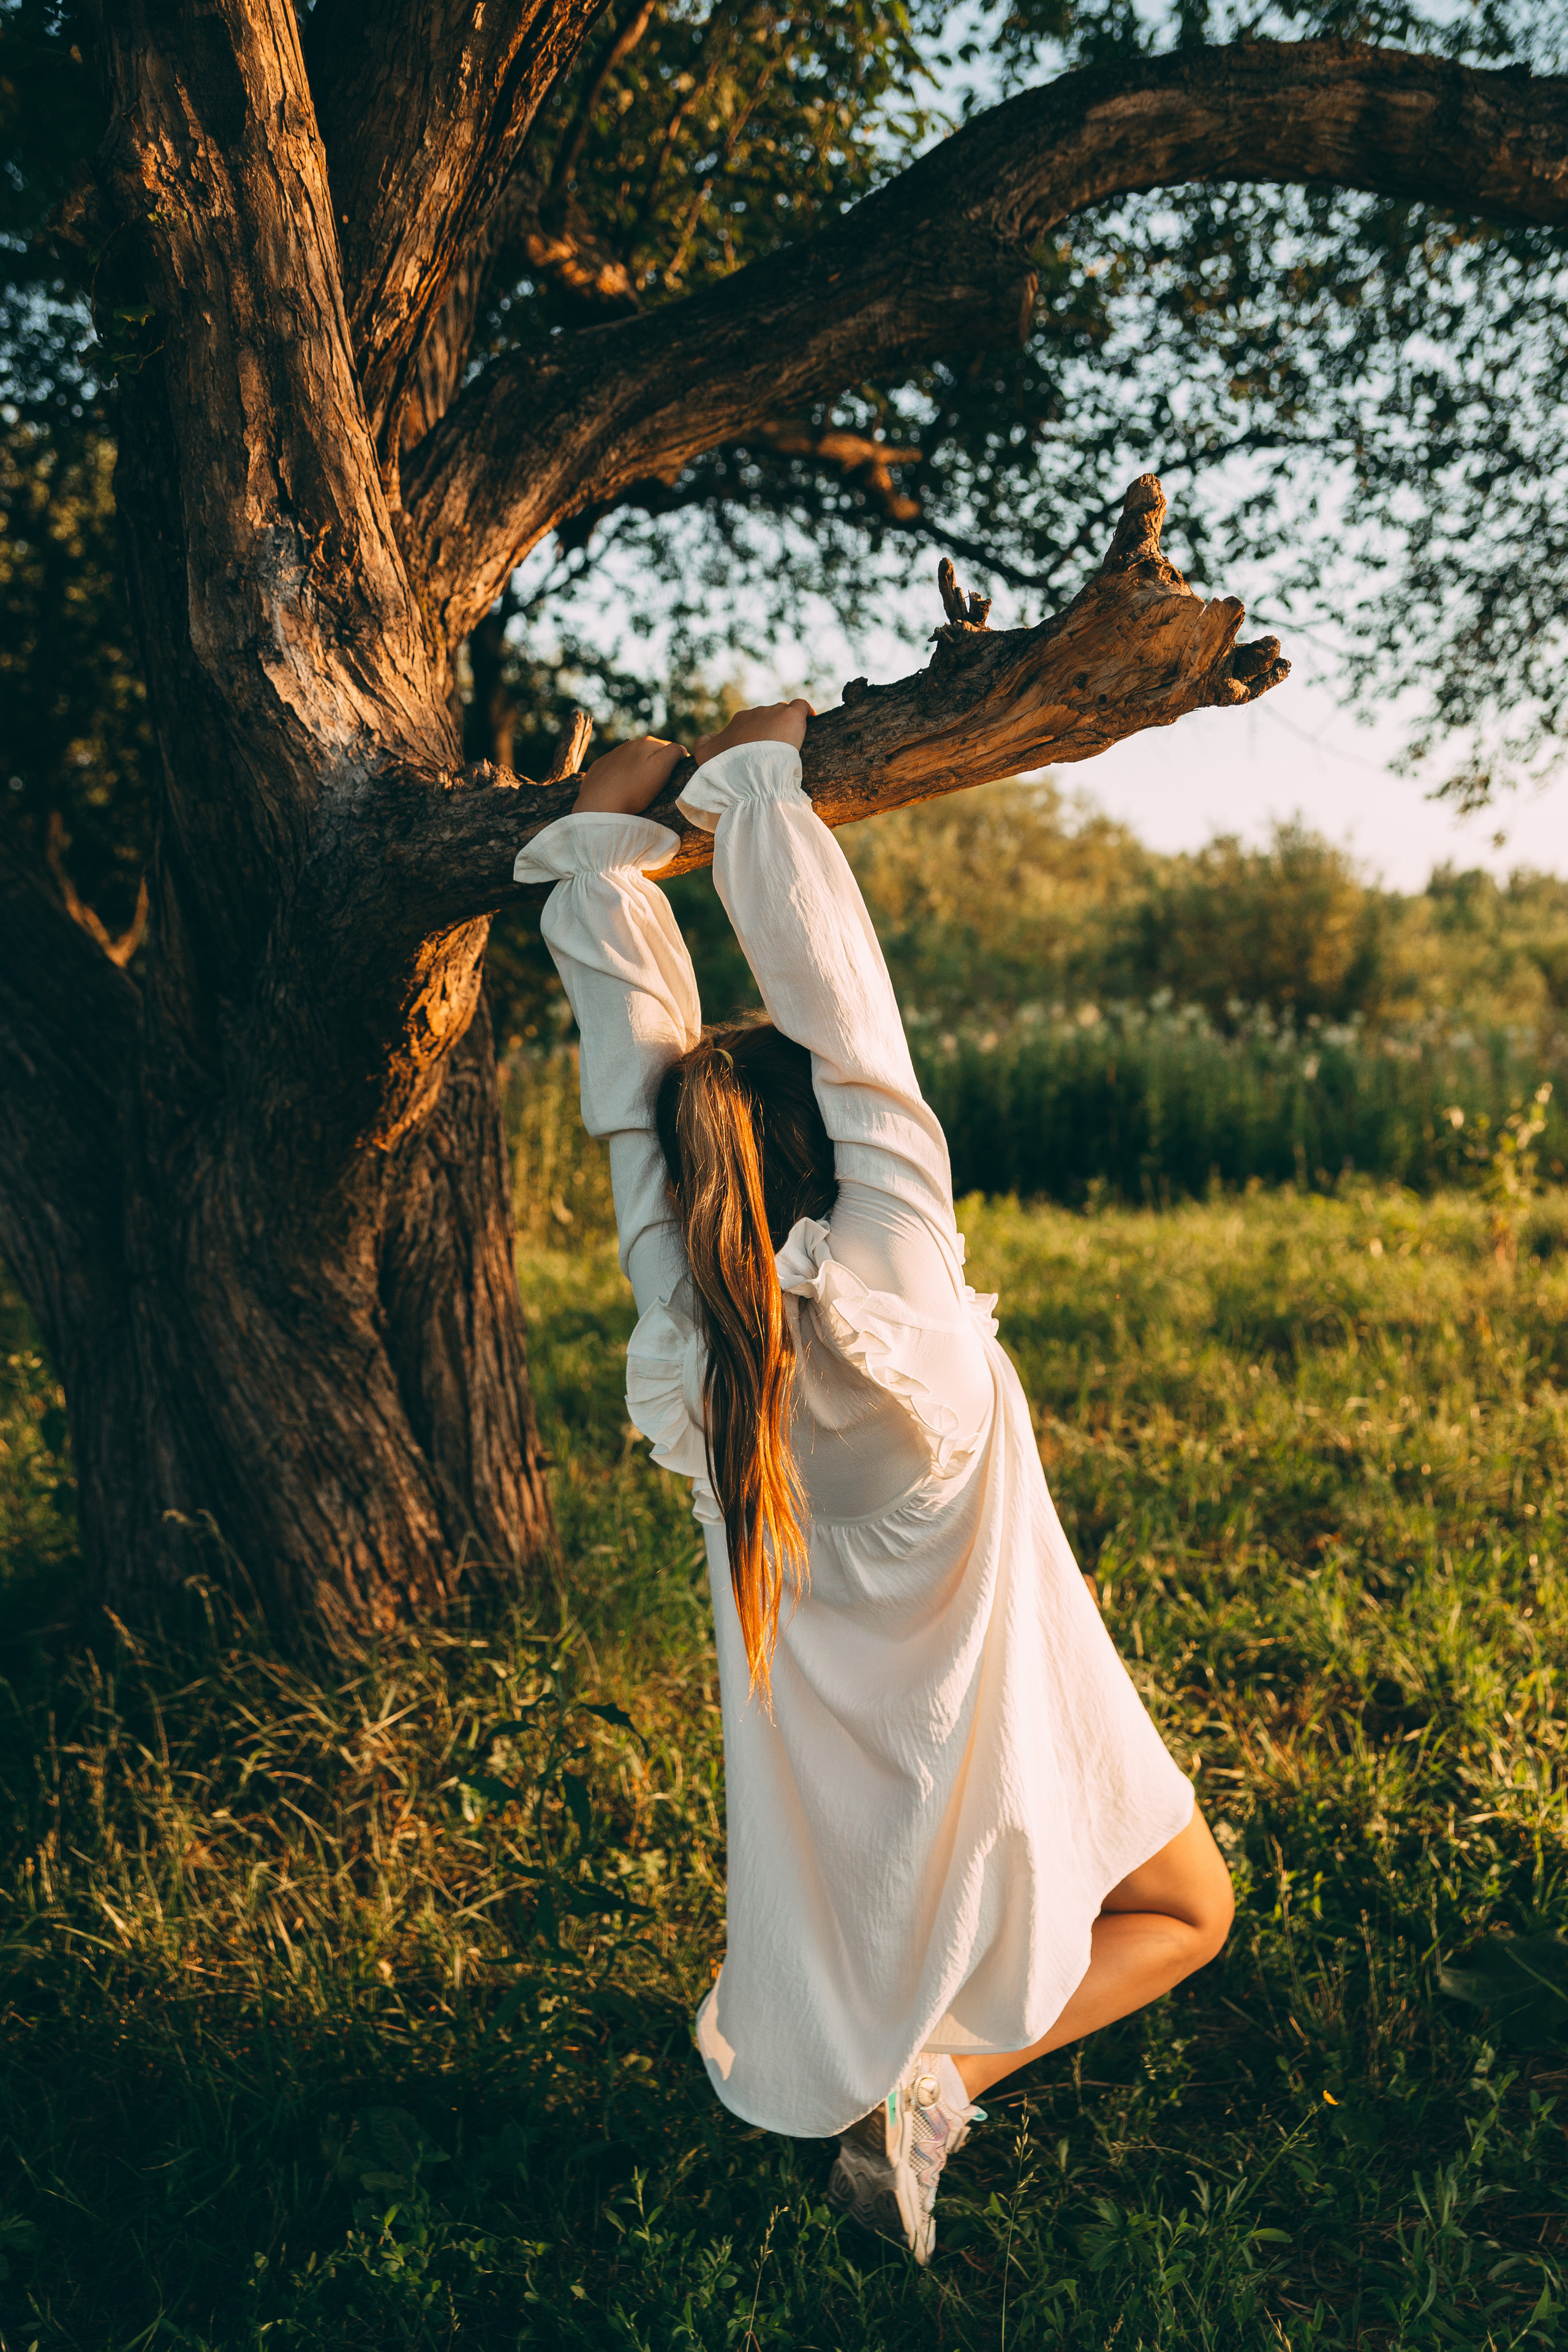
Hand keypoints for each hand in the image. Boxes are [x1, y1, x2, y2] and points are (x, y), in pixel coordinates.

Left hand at [572, 734, 683, 814]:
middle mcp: (630, 743)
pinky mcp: (600, 766)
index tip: (672, 779)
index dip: (675, 763)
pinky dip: (622, 774)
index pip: (671, 748)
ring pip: (633, 759)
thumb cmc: (635, 789)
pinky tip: (621, 787)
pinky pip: (616, 767)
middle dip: (656, 764)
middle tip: (656, 785)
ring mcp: (613, 754)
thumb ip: (674, 752)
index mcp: (648, 742)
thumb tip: (680, 749)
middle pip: (651, 752)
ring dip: (639, 768)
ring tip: (638, 787)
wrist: (599, 805)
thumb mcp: (662, 768)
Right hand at [693, 698, 812, 768]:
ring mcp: (773, 713)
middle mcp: (754, 714)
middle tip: (776, 755)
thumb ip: (702, 744)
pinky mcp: (791, 717)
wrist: (747, 774)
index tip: (760, 755)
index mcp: (737, 722)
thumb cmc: (727, 768)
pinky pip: (801, 706)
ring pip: (782, 714)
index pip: (749, 725)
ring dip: (786, 727)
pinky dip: (806, 711)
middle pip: (766, 720)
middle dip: (770, 734)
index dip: (755, 739)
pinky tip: (809, 719)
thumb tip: (706, 737)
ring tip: (790, 746)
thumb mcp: (705, 757)